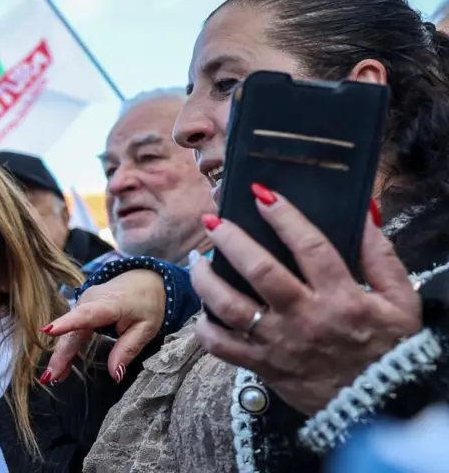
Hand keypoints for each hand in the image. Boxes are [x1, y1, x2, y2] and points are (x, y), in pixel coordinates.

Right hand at [41, 269, 164, 383]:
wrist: (143, 280)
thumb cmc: (146, 304)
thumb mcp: (146, 328)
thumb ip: (128, 349)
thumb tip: (115, 374)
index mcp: (108, 304)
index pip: (85, 315)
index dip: (67, 324)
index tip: (49, 331)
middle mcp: (89, 301)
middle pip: (73, 331)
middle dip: (61, 354)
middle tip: (51, 377)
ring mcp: (82, 303)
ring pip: (69, 332)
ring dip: (61, 354)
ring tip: (54, 377)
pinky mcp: (81, 308)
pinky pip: (71, 330)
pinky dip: (66, 348)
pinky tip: (62, 366)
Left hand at [191, 186, 419, 414]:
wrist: (380, 405)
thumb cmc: (388, 346)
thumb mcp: (400, 300)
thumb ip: (380, 256)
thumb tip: (363, 213)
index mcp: (341, 297)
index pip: (310, 246)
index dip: (284, 216)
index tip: (261, 193)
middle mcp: (305, 318)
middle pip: (259, 270)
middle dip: (231, 239)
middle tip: (213, 220)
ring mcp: (279, 343)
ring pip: (229, 306)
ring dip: (206, 279)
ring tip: (197, 260)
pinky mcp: (262, 366)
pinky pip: (221, 347)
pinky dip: (204, 327)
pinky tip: (201, 309)